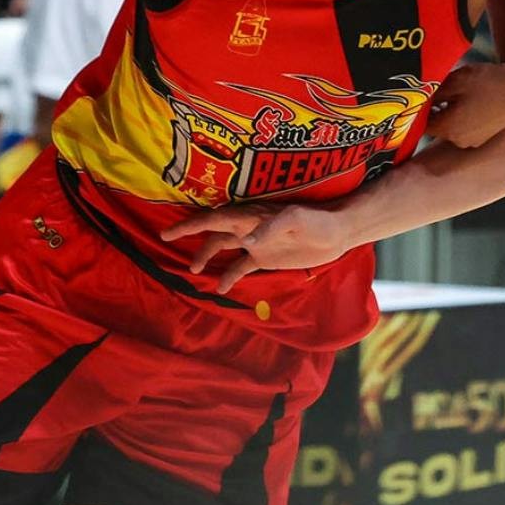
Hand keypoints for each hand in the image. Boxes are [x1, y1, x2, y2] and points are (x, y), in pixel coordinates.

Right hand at [160, 203, 353, 292]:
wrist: (337, 233)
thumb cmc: (317, 220)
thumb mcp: (296, 219)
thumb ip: (271, 228)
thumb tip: (247, 240)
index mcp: (252, 216)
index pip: (215, 218)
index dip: (190, 224)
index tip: (168, 232)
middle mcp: (249, 228)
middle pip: (213, 231)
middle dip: (190, 234)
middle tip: (166, 240)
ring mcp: (257, 243)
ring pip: (224, 248)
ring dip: (207, 257)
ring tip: (194, 271)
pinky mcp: (267, 258)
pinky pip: (241, 267)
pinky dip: (229, 276)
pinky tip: (221, 289)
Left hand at [425, 55, 504, 147]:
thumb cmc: (486, 81)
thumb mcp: (454, 80)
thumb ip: (431, 93)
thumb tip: (415, 99)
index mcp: (448, 128)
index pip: (420, 124)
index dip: (416, 110)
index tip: (416, 96)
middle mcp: (459, 140)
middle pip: (435, 126)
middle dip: (433, 110)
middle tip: (436, 90)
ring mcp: (473, 141)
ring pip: (450, 127)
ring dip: (448, 114)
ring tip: (457, 94)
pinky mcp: (484, 137)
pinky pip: (465, 129)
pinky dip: (463, 118)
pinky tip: (471, 101)